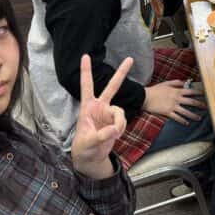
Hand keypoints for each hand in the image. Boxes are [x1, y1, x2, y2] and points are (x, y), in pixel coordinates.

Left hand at [71, 55, 131, 177]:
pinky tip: (115, 135)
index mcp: (87, 107)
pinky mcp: (115, 122)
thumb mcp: (88, 142)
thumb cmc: (83, 148)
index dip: (86, 71)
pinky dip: (121, 129)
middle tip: (130, 59)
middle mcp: (99, 107)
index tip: (85, 56)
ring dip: (120, 123)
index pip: (86, 86)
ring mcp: (108, 114)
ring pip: (121, 112)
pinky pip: (123, 121)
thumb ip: (101, 135)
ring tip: (114, 134)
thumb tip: (115, 128)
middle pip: (112, 87)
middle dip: (121, 73)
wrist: (91, 158)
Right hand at [144, 80, 205, 122]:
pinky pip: (177, 117)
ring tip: (199, 118)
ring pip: (186, 111)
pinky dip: (182, 120)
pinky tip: (187, 123)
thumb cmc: (155, 90)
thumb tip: (183, 82)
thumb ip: (175, 82)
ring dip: (193, 115)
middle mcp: (176, 99)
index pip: (190, 91)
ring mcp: (173, 106)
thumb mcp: (166, 83)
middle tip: (206, 107)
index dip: (198, 92)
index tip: (205, 94)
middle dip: (199, 105)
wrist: (145, 97)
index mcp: (177, 91)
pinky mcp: (168, 113)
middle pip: (191, 102)